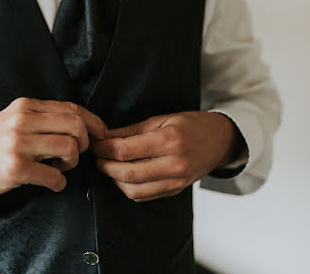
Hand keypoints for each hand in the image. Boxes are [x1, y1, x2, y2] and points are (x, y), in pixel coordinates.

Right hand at [0, 97, 107, 200]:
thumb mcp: (16, 121)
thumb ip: (45, 118)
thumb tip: (85, 125)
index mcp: (25, 106)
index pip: (72, 109)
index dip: (94, 123)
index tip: (102, 135)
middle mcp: (22, 120)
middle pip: (76, 126)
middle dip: (84, 144)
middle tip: (74, 155)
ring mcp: (17, 143)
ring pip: (69, 148)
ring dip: (72, 164)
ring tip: (59, 168)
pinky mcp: (14, 168)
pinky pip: (55, 176)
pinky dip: (59, 183)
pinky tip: (51, 183)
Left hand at [90, 112, 245, 201]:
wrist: (220, 142)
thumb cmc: (191, 126)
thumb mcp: (162, 119)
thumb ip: (131, 130)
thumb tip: (104, 136)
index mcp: (169, 141)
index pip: (125, 150)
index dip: (104, 149)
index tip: (94, 143)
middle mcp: (174, 164)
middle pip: (126, 174)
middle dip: (104, 165)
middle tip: (96, 156)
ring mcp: (175, 181)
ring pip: (132, 190)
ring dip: (114, 179)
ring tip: (107, 165)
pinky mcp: (174, 190)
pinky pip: (143, 196)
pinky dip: (127, 188)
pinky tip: (122, 175)